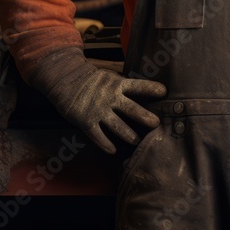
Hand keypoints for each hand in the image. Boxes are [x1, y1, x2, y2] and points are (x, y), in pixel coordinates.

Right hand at [47, 62, 166, 153]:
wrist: (65, 80)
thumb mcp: (110, 78)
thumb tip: (147, 93)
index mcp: (117, 84)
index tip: (164, 92)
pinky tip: (113, 151)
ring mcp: (98, 110)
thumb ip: (125, 87)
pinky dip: (105, 144)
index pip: (137, 86)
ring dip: (128, 135)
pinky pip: (97, 135)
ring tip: (136, 141)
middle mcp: (109, 97)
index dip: (151, 88)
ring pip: (116, 125)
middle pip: (130, 108)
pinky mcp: (86, 121)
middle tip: (156, 123)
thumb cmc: (93, 81)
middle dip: (144, 116)